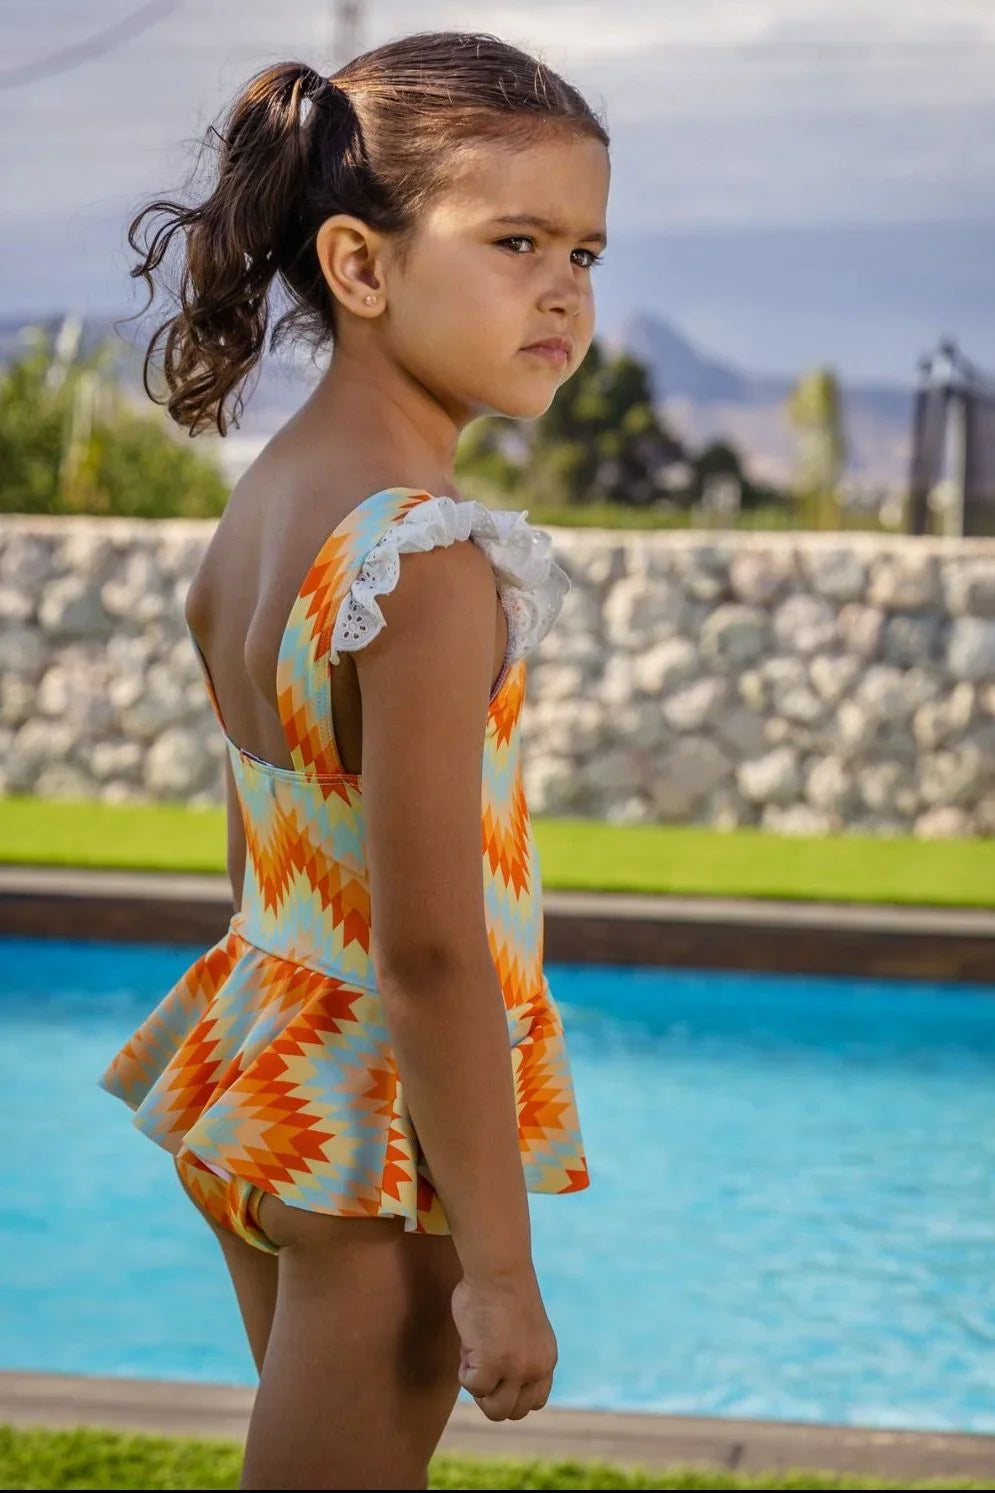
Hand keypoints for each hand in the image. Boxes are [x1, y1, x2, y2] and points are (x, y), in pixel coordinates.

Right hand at [450, 1270, 557, 1421]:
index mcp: (546, 1360)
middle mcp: (537, 1369)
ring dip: (479, 1387)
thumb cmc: (501, 1289)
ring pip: (496, 1410)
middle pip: (515, 1411)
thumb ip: (516, 1357)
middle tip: (480, 1361)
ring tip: (475, 1353)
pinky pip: (474, 1388)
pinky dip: (465, 1372)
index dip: (511, 1391)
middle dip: (492, 1393)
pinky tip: (469, 1343)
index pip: (535, 1401)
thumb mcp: (522, 1333)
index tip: (496, 1368)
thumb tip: (494, 1381)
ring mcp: (517, 1370)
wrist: (498, 1268)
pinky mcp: (493, 1365)